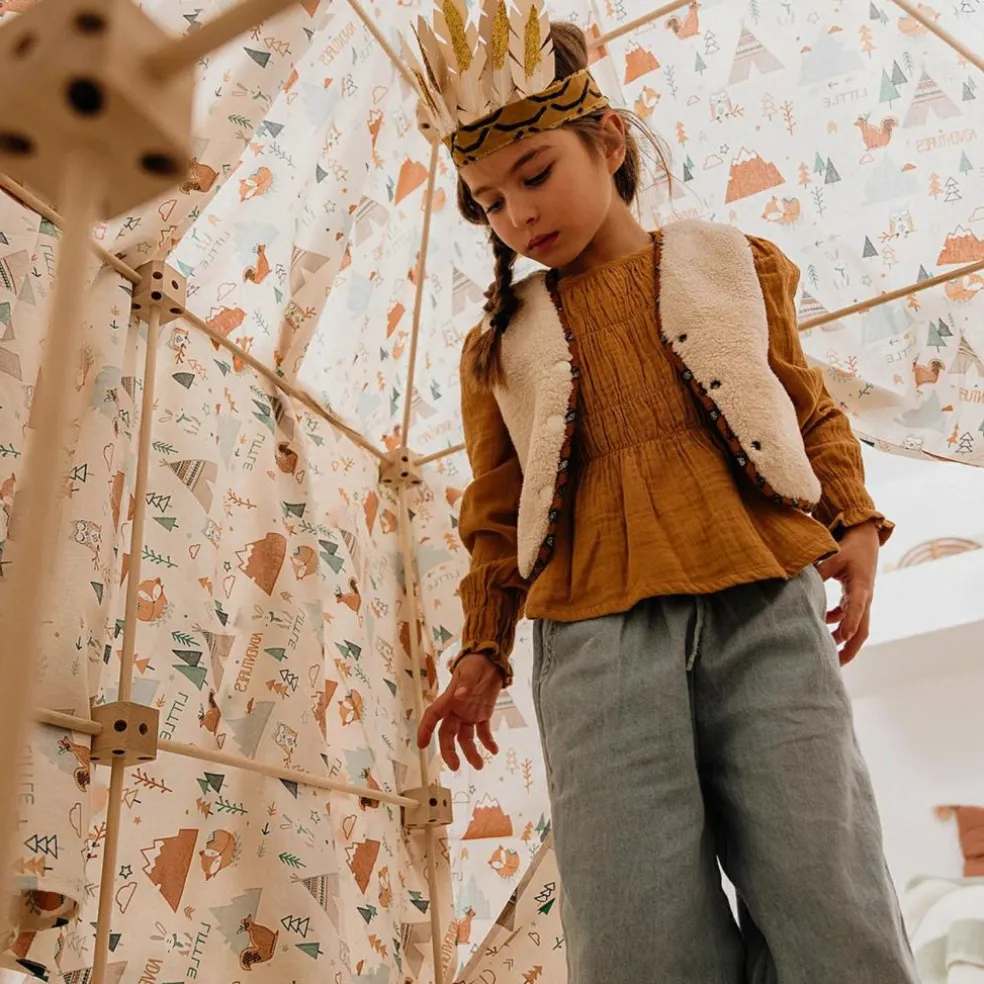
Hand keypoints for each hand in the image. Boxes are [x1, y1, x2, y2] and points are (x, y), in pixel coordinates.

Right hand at [416, 653, 503, 770]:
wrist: (490, 661)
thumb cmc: (476, 664)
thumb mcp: (470, 671)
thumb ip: (466, 684)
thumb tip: (460, 695)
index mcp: (449, 699)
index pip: (432, 716)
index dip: (425, 730)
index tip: (421, 745)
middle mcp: (456, 710)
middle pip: (447, 734)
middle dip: (449, 751)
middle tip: (455, 767)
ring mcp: (468, 714)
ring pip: (465, 738)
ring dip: (471, 752)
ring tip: (479, 765)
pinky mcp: (482, 715)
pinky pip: (483, 732)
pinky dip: (488, 742)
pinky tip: (494, 750)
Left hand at [817, 520, 879, 664]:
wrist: (866, 538)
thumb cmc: (851, 547)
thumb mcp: (835, 556)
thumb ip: (821, 572)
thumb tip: (802, 584)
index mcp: (860, 588)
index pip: (856, 610)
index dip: (849, 624)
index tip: (842, 638)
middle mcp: (864, 598)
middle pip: (861, 630)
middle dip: (850, 648)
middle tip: (835, 665)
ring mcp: (861, 600)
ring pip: (856, 627)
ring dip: (843, 641)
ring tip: (828, 656)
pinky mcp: (855, 597)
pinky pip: (847, 616)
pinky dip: (836, 623)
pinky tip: (821, 626)